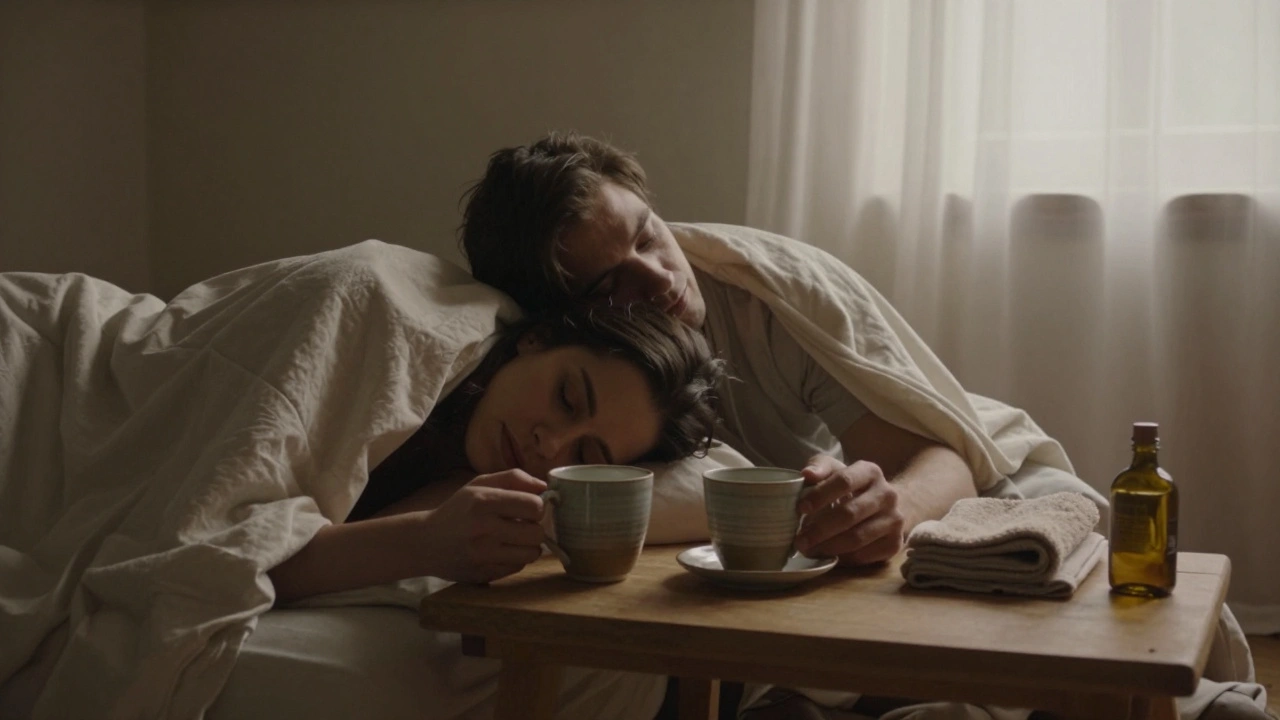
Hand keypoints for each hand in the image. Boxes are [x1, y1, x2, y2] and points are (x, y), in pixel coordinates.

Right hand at [418, 470, 547, 583]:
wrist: (425, 542)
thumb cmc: (458, 510)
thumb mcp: (480, 485)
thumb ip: (514, 479)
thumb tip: (545, 487)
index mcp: (483, 501)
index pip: (534, 506)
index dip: (536, 506)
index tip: (527, 508)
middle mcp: (483, 528)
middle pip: (537, 533)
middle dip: (534, 528)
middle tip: (521, 525)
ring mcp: (483, 555)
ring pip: (531, 554)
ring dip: (528, 546)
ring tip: (514, 539)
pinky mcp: (483, 574)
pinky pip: (518, 568)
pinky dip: (515, 559)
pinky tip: (501, 551)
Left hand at [794, 454, 904, 565]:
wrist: (883, 506)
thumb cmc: (849, 487)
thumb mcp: (834, 470)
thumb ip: (820, 467)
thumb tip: (807, 474)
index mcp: (870, 472)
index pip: (844, 481)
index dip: (820, 495)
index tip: (800, 508)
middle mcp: (887, 494)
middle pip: (850, 513)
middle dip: (820, 529)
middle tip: (800, 540)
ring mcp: (895, 520)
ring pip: (857, 538)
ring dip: (828, 547)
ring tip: (809, 550)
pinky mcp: (895, 543)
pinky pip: (865, 555)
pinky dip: (842, 559)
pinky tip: (828, 556)